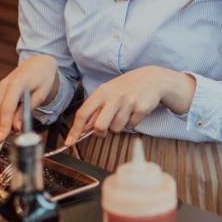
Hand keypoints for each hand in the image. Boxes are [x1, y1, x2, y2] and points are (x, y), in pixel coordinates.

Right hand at [0, 55, 59, 141]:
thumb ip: (26, 111)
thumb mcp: (40, 95)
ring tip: (17, 127)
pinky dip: (3, 114)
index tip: (1, 138)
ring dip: (3, 122)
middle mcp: (5, 84)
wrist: (39, 62)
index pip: (7, 109)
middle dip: (2, 127)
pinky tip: (14, 116)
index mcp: (17, 84)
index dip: (4, 126)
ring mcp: (0, 86)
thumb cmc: (43, 77)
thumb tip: (16, 127)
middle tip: (14, 135)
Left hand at [64, 66, 194, 145]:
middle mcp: (114, 97)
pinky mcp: (141, 108)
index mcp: (102, 92)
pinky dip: (131, 123)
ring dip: (119, 126)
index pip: (83, 113)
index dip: (75, 130)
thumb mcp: (108, 92)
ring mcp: (128, 103)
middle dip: (101, 133)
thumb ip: (96, 108)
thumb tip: (84, 128)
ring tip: (124, 113)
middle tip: (105, 129)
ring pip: (117, 129)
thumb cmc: (126, 87)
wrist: (152, 79)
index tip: (69, 142)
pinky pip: (131, 126)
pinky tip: (134, 112)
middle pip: (99, 127)